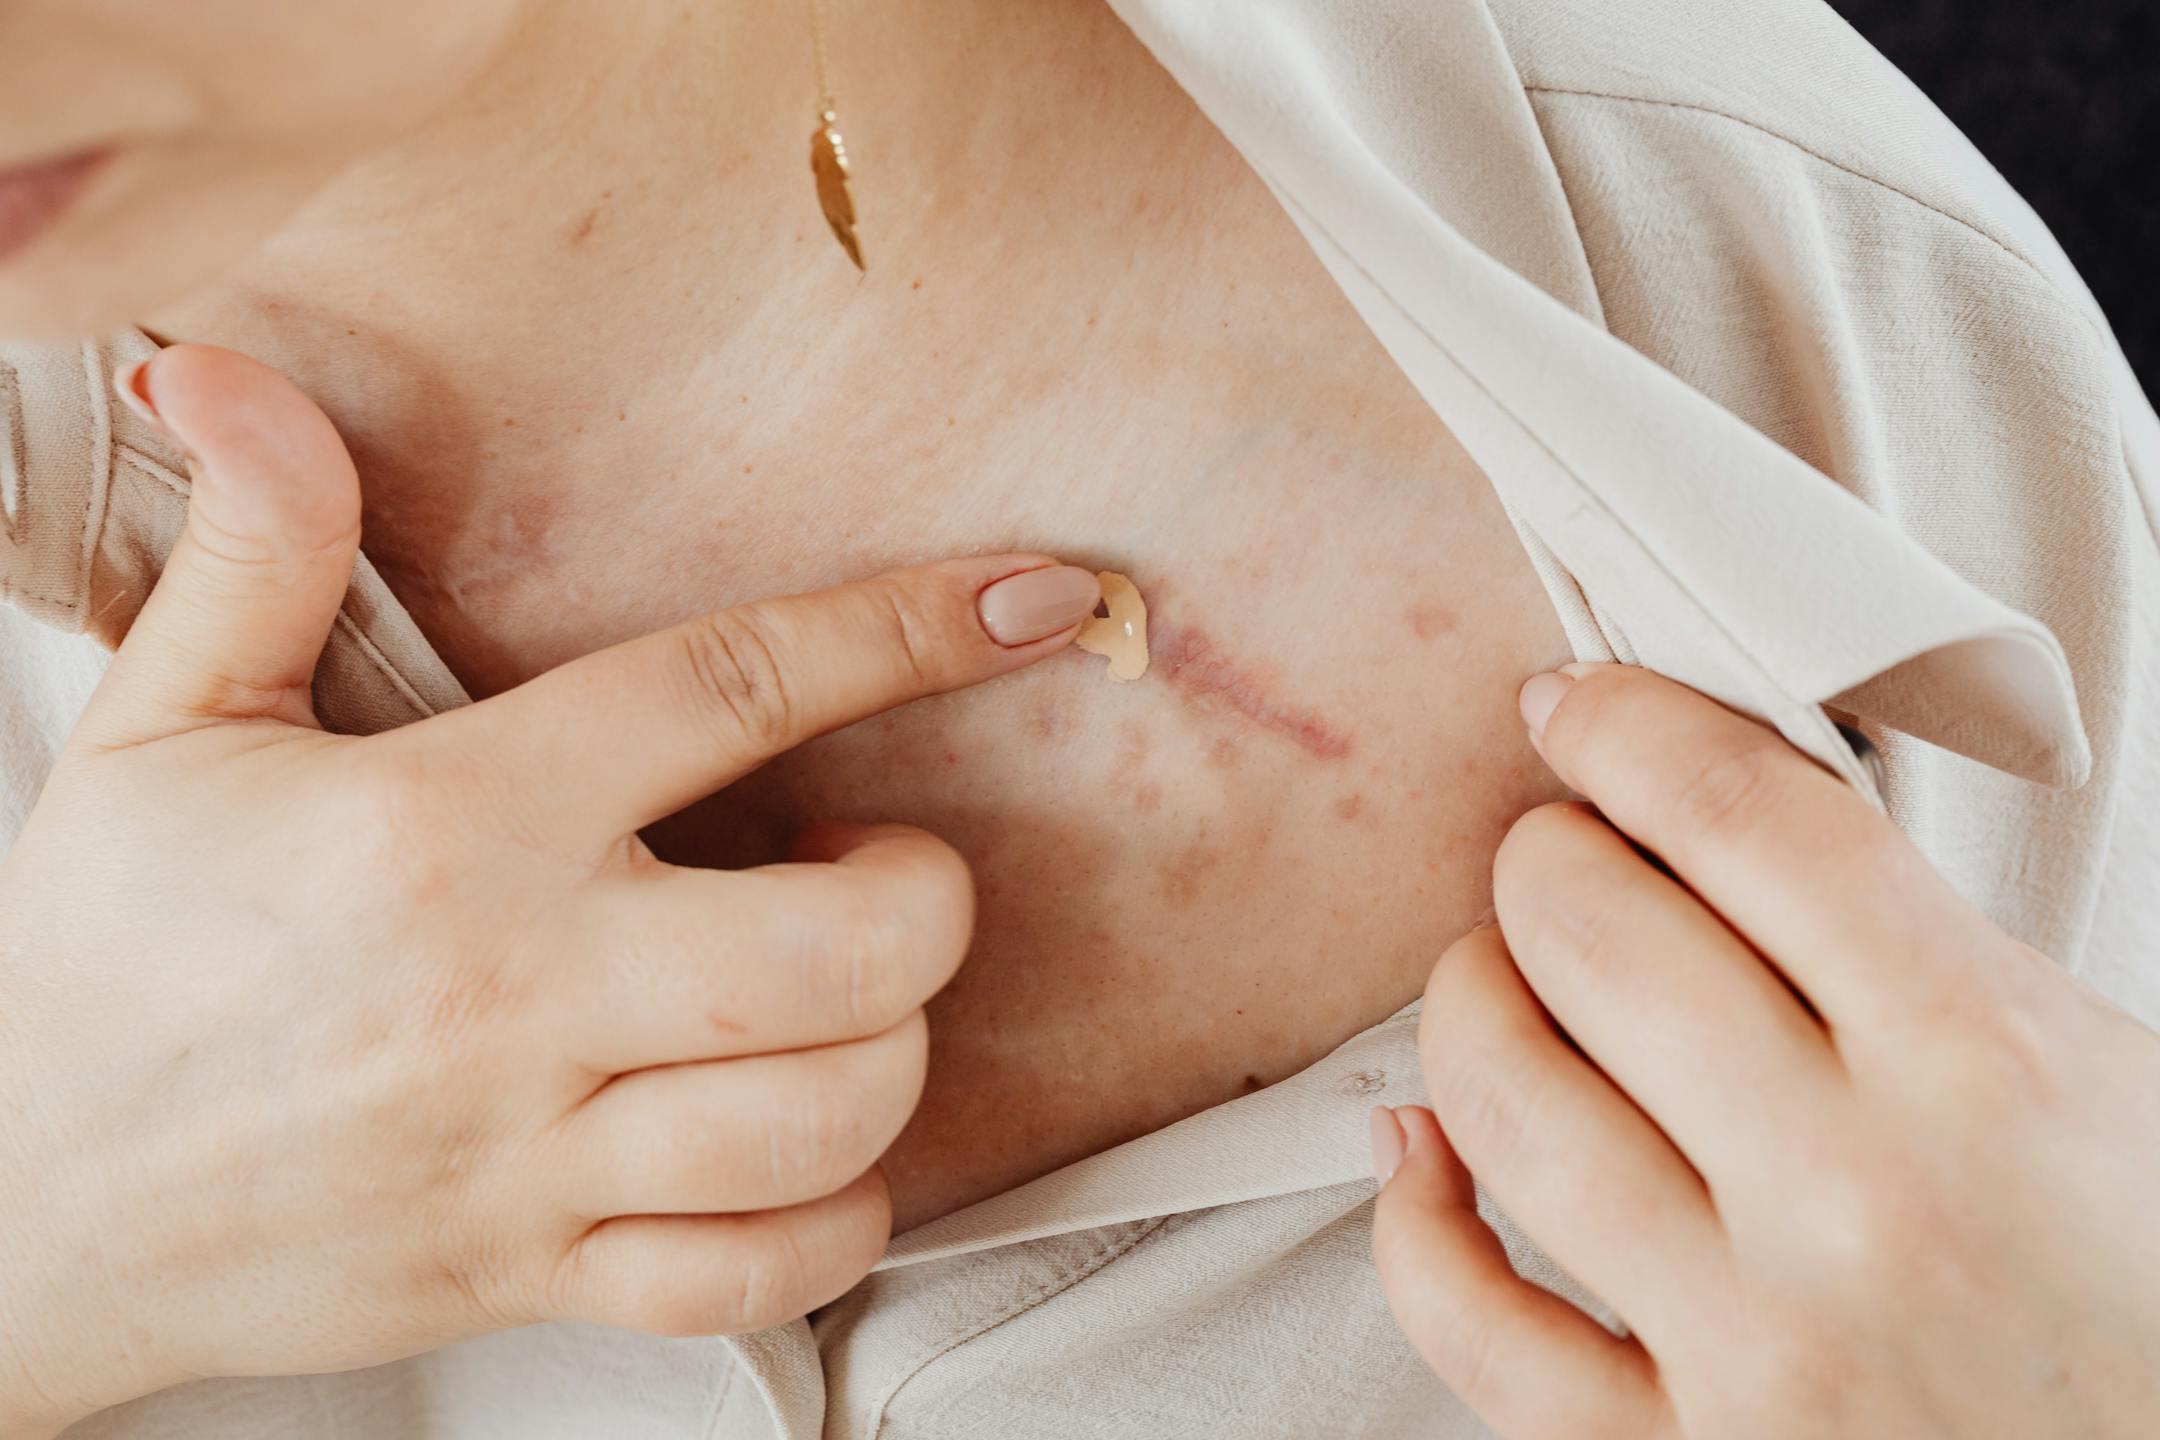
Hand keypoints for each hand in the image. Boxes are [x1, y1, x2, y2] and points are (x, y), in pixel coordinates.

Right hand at [0, 346, 1101, 1437]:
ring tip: (842, 1002)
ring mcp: (536, 1155)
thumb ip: (254, 547)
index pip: (732, 691)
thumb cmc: (103, 955)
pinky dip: (833, 1219)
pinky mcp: (534, 1278)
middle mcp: (520, 991)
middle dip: (928, 900)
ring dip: (894, 1052)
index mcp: (452, 825)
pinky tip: (804, 1152)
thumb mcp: (161, 724)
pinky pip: (757, 1276)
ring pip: (824, 1118)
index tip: (1037, 597)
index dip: (910, 631)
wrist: (11, 1201)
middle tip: (882, 869)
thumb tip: (227, 374)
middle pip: (841, 952)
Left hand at [1371, 664, 2159, 1438]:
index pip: (1740, 814)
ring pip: (1499, 1095)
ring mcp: (1752, 1344)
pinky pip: (1467, 1318)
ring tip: (1506, 984)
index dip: (1631, 726)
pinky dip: (1413, 1215)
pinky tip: (1425, 1152)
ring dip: (1472, 1001)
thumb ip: (1924, 946)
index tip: (1582, 710)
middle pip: (1585, 928)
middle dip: (1549, 857)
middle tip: (1567, 859)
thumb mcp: (2106, 1075)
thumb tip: (1726, 818)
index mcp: (1990, 1066)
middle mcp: (1855, 1201)